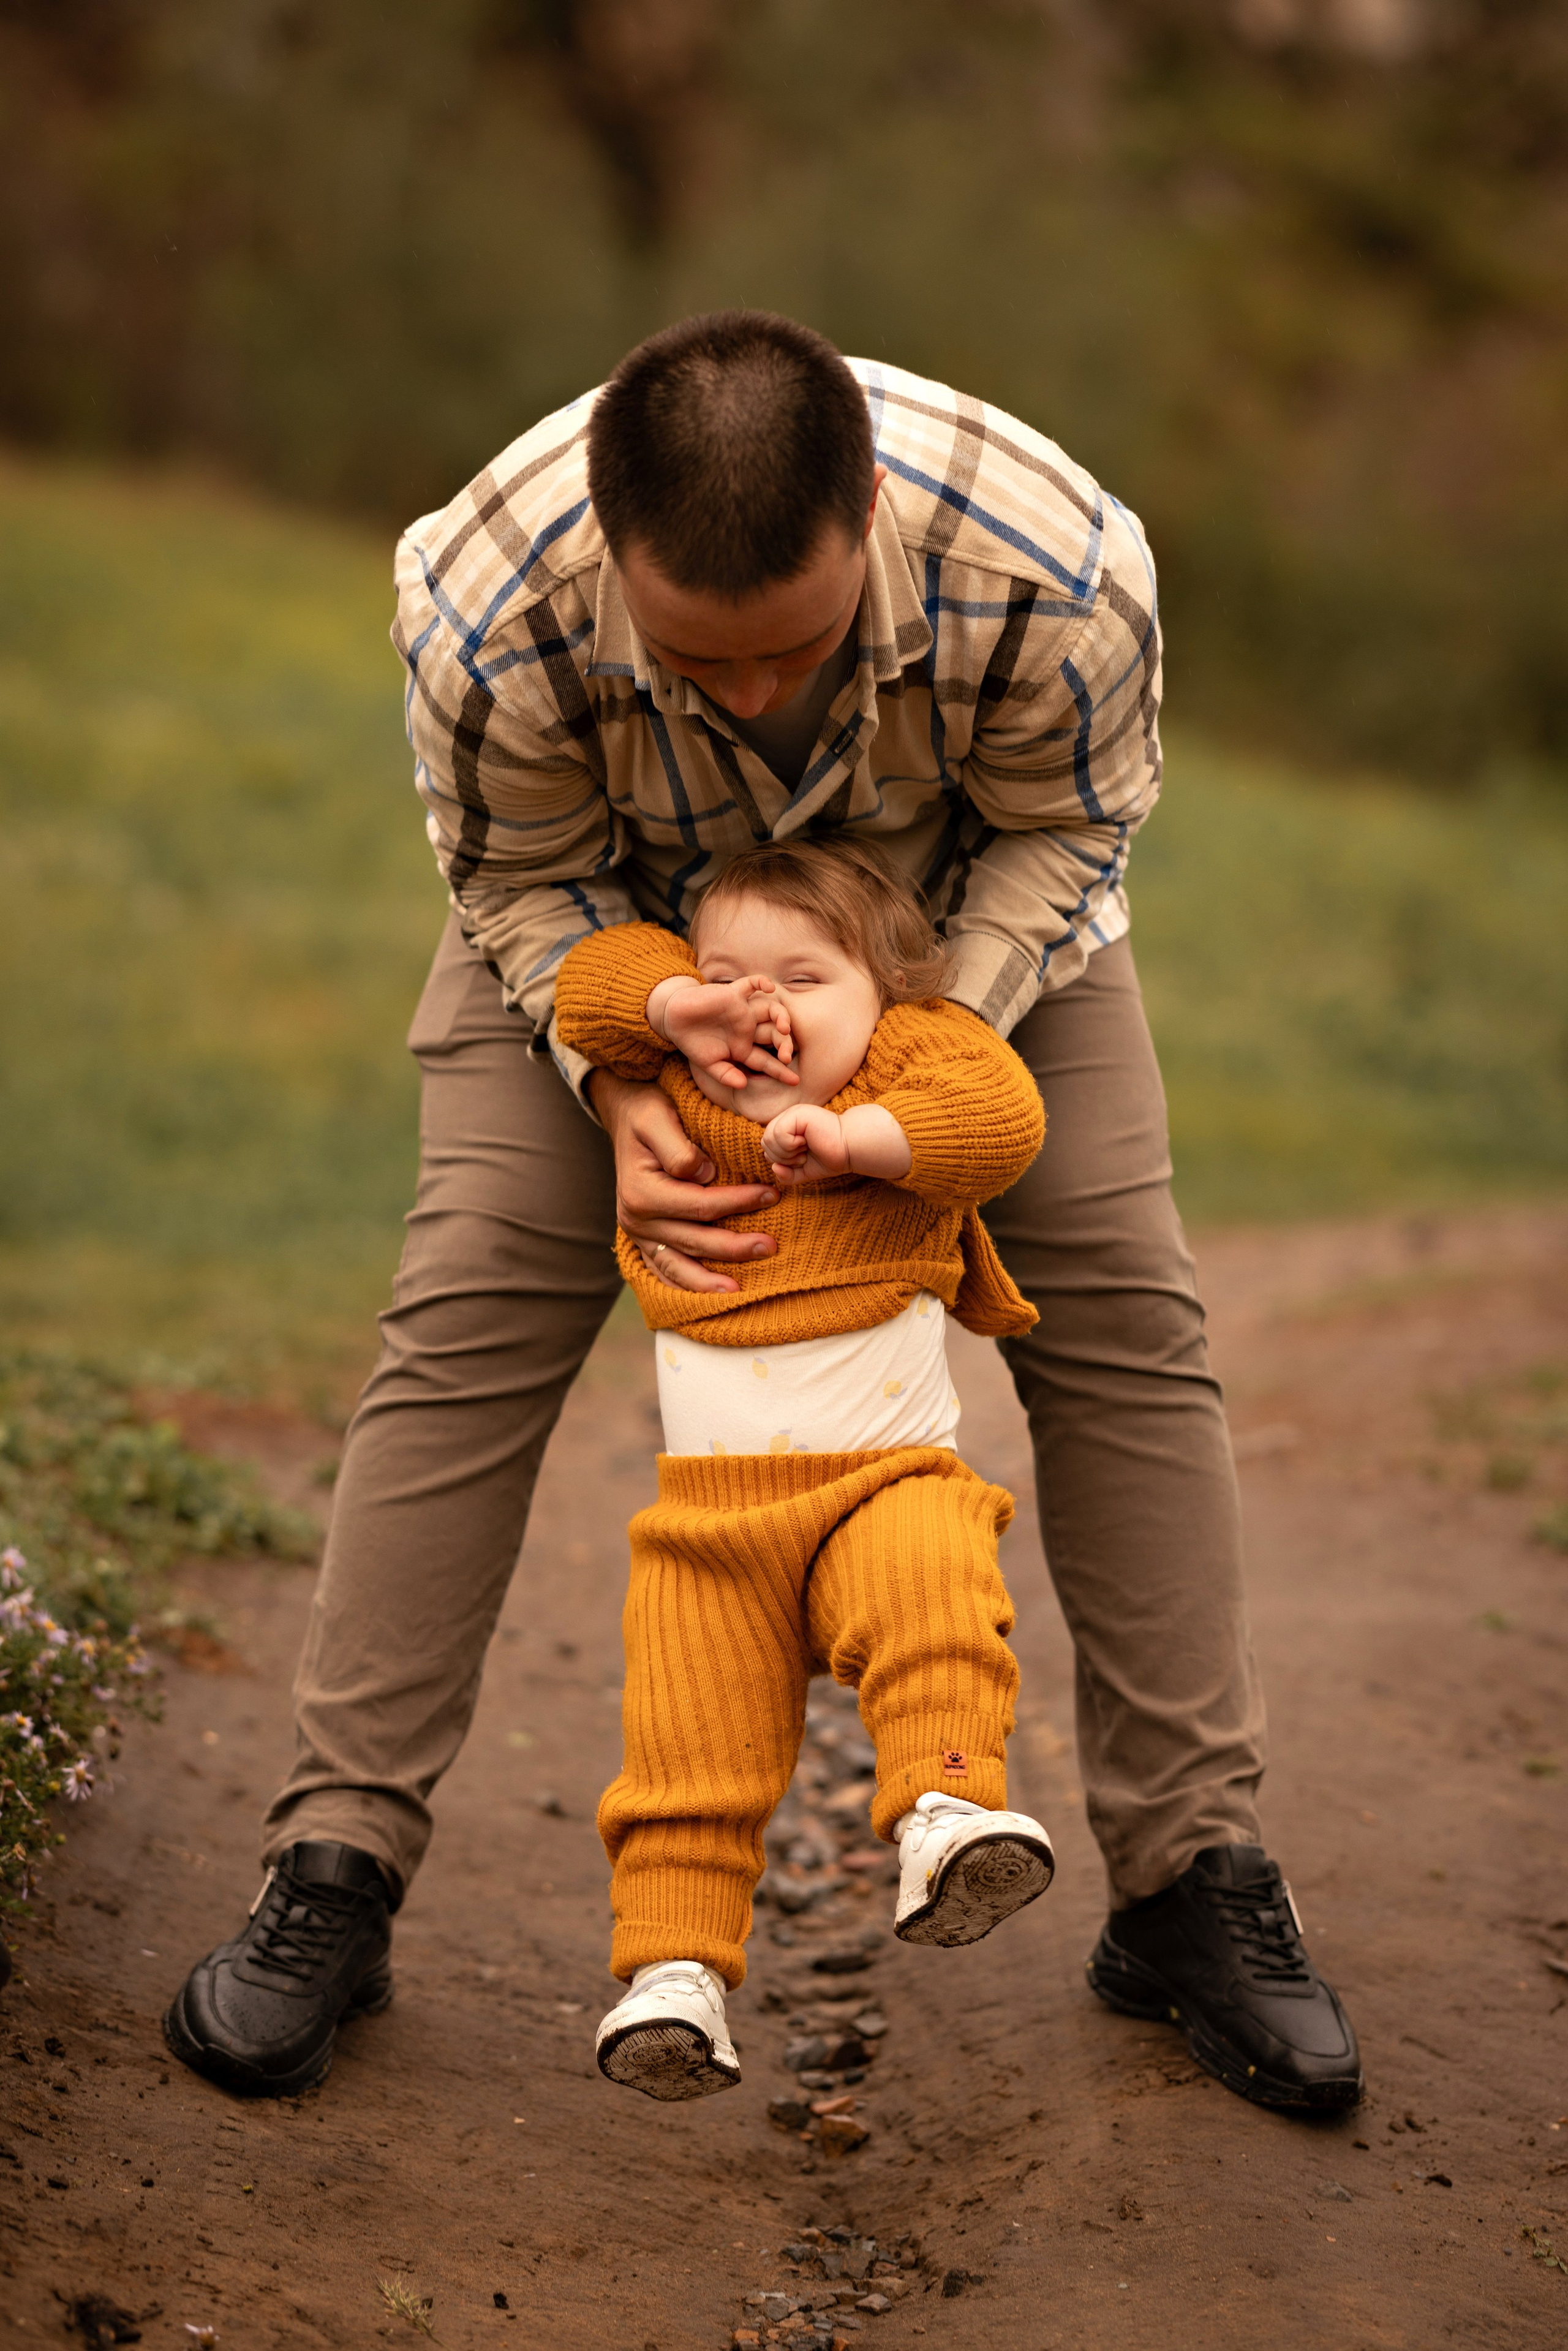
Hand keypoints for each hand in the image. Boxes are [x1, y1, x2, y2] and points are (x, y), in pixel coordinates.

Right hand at [588, 1068, 778, 1293]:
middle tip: (772, 1246)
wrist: (625, 1114)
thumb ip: (679, 1147)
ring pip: (678, 1266)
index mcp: (641, 1192)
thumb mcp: (657, 1117)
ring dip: (709, 1282)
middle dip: (735, 1247)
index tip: (772, 1193)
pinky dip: (686, 1286)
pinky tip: (711, 1297)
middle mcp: (635, 1219)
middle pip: (694, 1241)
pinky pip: (665, 1270)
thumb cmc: (648, 1110)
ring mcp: (637, 1234)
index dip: (738, 1202)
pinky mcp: (644, 1239)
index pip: (700, 1205)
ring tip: (741, 1292)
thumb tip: (704, 1175)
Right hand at [649, 973, 797, 1091]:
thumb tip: (743, 1085)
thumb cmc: (692, 1042)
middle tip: (786, 1056)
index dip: (780, 1071)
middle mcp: (748, 1029)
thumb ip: (725, 1075)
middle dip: (784, 1046)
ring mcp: (743, 1011)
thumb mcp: (708, 1064)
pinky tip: (770, 989)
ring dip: (782, 1018)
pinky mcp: (733, 995)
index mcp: (744, 1048)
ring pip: (771, 1010)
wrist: (674, 1018)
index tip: (794, 1080)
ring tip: (784, 1029)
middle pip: (775, 1035)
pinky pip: (751, 984)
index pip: (766, 1061)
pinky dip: (761, 982)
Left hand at [759, 1103, 849, 1185]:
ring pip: (769, 1137)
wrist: (850, 1149)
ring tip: (804, 1150)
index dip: (779, 1159)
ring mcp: (793, 1114)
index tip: (799, 1160)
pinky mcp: (798, 1114)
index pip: (767, 1146)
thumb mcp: (803, 1171)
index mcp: (787, 1128)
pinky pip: (779, 1133)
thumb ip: (786, 1175)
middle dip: (780, 1157)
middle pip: (765, 1142)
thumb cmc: (830, 1157)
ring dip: (786, 1152)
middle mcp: (788, 1118)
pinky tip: (805, 1143)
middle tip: (801, 1157)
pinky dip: (789, 1145)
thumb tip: (774, 1168)